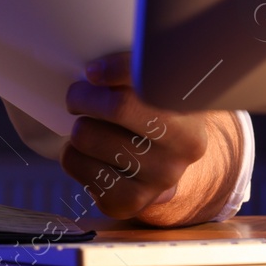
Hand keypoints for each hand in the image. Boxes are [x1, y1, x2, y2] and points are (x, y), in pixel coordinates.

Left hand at [61, 51, 243, 226]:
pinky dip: (71, 153)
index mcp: (195, 107)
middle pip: (116, 106)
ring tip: (92, 125)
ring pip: (86, 135)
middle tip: (80, 94)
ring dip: (77, 125)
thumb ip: (139, 63)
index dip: (116, 68)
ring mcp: (161, 178)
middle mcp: (185, 146)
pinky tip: (92, 153)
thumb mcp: (157, 80)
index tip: (93, 71)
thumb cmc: (149, 107)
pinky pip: (75, 164)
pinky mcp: (129, 201)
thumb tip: (95, 66)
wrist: (165, 160)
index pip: (151, 78)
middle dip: (83, 95)